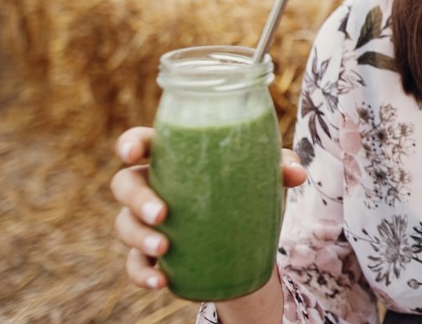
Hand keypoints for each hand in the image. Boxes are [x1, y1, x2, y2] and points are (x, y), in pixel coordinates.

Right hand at [110, 127, 307, 290]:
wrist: (248, 244)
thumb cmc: (248, 193)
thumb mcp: (265, 177)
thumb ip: (280, 166)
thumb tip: (296, 172)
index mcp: (174, 159)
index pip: (143, 143)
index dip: (130, 144)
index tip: (129, 152)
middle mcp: (154, 187)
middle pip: (126, 184)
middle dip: (138, 198)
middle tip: (162, 213)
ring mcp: (148, 222)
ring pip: (125, 225)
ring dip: (140, 236)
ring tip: (165, 248)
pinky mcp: (151, 254)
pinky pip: (135, 264)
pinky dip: (143, 273)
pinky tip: (161, 279)